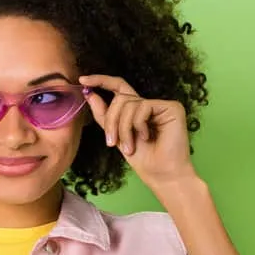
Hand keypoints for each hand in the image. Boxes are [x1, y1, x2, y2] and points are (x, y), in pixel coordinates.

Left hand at [79, 74, 196, 186]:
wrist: (161, 174)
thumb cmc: (142, 159)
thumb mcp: (115, 136)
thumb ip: (104, 115)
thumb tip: (89, 93)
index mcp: (135, 109)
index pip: (117, 87)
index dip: (101, 80)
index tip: (82, 80)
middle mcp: (148, 104)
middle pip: (119, 98)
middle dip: (110, 121)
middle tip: (111, 142)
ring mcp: (160, 105)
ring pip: (128, 103)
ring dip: (123, 128)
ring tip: (129, 147)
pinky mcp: (171, 107)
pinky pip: (142, 107)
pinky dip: (138, 125)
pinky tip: (146, 137)